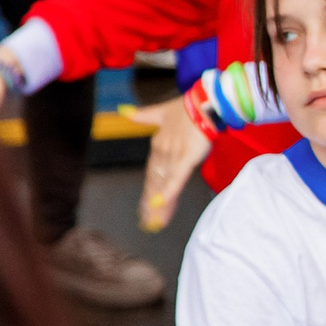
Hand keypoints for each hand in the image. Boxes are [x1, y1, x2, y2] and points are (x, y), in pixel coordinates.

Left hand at [129, 95, 214, 231]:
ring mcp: (173, 157)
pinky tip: (160, 204)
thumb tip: (123, 110)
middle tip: (147, 223)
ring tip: (155, 223)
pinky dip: (168, 191)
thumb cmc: (185, 107)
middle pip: (155, 184)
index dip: (149, 192)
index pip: (152, 173)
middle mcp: (162, 154)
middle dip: (151, 205)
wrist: (202, 102)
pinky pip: (176, 178)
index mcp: (157, 146)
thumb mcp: (161, 113)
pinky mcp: (186, 159)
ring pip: (164, 185)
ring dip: (160, 206)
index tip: (146, 207)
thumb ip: (143, 115)